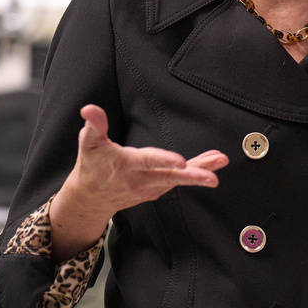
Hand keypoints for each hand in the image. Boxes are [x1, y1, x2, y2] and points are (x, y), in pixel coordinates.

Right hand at [49, 104, 227, 260]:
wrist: (91, 198)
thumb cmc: (91, 166)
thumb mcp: (88, 143)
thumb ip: (94, 125)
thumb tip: (89, 109)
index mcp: (126, 165)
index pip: (147, 162)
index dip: (165, 160)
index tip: (182, 162)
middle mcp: (141, 179)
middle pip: (170, 177)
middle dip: (193, 176)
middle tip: (213, 177)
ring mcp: (150, 187)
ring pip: (178, 180)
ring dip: (201, 171)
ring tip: (219, 161)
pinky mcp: (156, 190)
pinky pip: (177, 181)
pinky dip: (195, 173)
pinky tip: (210, 164)